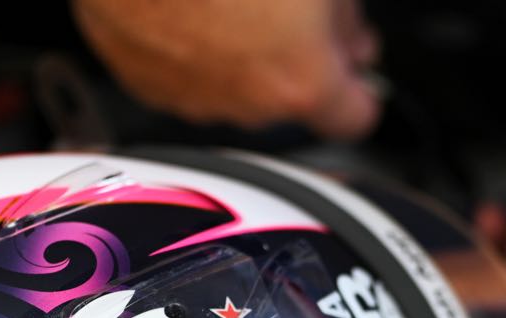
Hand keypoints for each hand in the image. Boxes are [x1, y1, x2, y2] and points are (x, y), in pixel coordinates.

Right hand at [73, 0, 381, 139]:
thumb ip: (343, 18)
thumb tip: (348, 33)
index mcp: (300, 81)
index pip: (354, 116)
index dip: (358, 90)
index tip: (354, 73)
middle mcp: (247, 105)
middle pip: (290, 99)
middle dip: (295, 63)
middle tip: (289, 14)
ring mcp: (193, 98)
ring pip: (235, 91)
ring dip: (242, 58)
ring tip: (232, 3)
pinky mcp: (147, 83)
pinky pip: (185, 78)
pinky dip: (192, 53)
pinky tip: (191, 11)